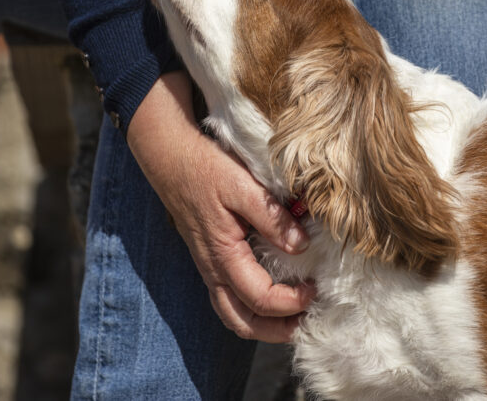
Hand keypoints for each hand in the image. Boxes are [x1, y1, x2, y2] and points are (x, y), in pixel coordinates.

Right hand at [127, 71, 313, 341]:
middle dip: (277, 330)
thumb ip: (272, 217)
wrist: (170, 157)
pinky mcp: (210, 259)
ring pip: (232, 315)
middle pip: (242, 321)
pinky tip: (272, 297)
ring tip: (294, 318)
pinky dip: (251, 309)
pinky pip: (228, 299)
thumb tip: (302, 245)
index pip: (260, 298)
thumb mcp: (243, 186)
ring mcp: (209, 266)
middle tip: (308, 320)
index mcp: (222, 255)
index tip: (316, 288)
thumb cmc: (206, 168)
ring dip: (263, 325)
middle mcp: (213, 269)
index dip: (292, 302)